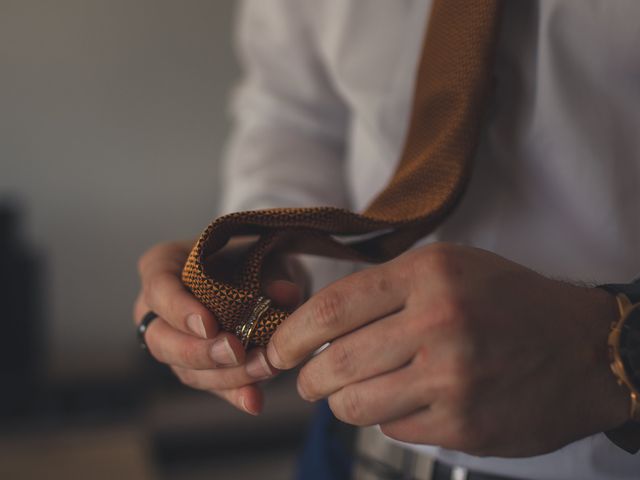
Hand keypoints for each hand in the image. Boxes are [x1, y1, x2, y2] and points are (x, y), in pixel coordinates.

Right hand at [134, 238, 306, 413]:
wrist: (260, 272)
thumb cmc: (248, 255)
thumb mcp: (260, 256)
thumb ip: (269, 274)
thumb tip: (286, 294)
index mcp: (161, 267)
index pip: (159, 289)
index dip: (180, 311)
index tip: (209, 326)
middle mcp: (156, 309)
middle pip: (163, 340)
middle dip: (201, 351)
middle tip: (236, 352)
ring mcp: (173, 342)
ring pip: (186, 370)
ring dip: (226, 374)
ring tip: (263, 368)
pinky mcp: (196, 368)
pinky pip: (210, 385)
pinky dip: (235, 393)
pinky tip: (254, 400)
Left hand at [266, 242, 629, 455]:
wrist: (585, 348)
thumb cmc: (509, 301)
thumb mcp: (450, 268)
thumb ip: (386, 289)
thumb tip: (320, 323)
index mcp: (429, 275)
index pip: (333, 307)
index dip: (291, 334)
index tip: (276, 350)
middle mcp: (439, 324)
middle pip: (336, 363)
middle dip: (309, 379)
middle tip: (310, 380)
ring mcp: (453, 380)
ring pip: (356, 404)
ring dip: (341, 402)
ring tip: (351, 392)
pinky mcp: (464, 426)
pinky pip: (394, 429)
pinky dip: (388, 417)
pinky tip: (408, 401)